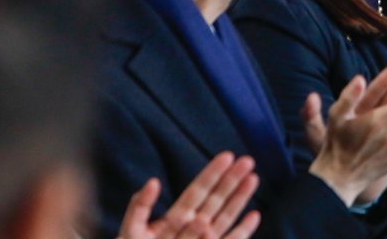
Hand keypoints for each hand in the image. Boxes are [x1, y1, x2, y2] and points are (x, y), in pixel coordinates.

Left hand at [118, 153, 260, 238]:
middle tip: (248, 160)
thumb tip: (153, 182)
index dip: (211, 174)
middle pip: (213, 201)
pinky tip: (254, 215)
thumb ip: (140, 208)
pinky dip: (242, 231)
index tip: (227, 155)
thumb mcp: (132, 232)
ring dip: (239, 199)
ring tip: (253, 178)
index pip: (196, 192)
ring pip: (224, 218)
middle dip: (230, 181)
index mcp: (173, 220)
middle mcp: (190, 228)